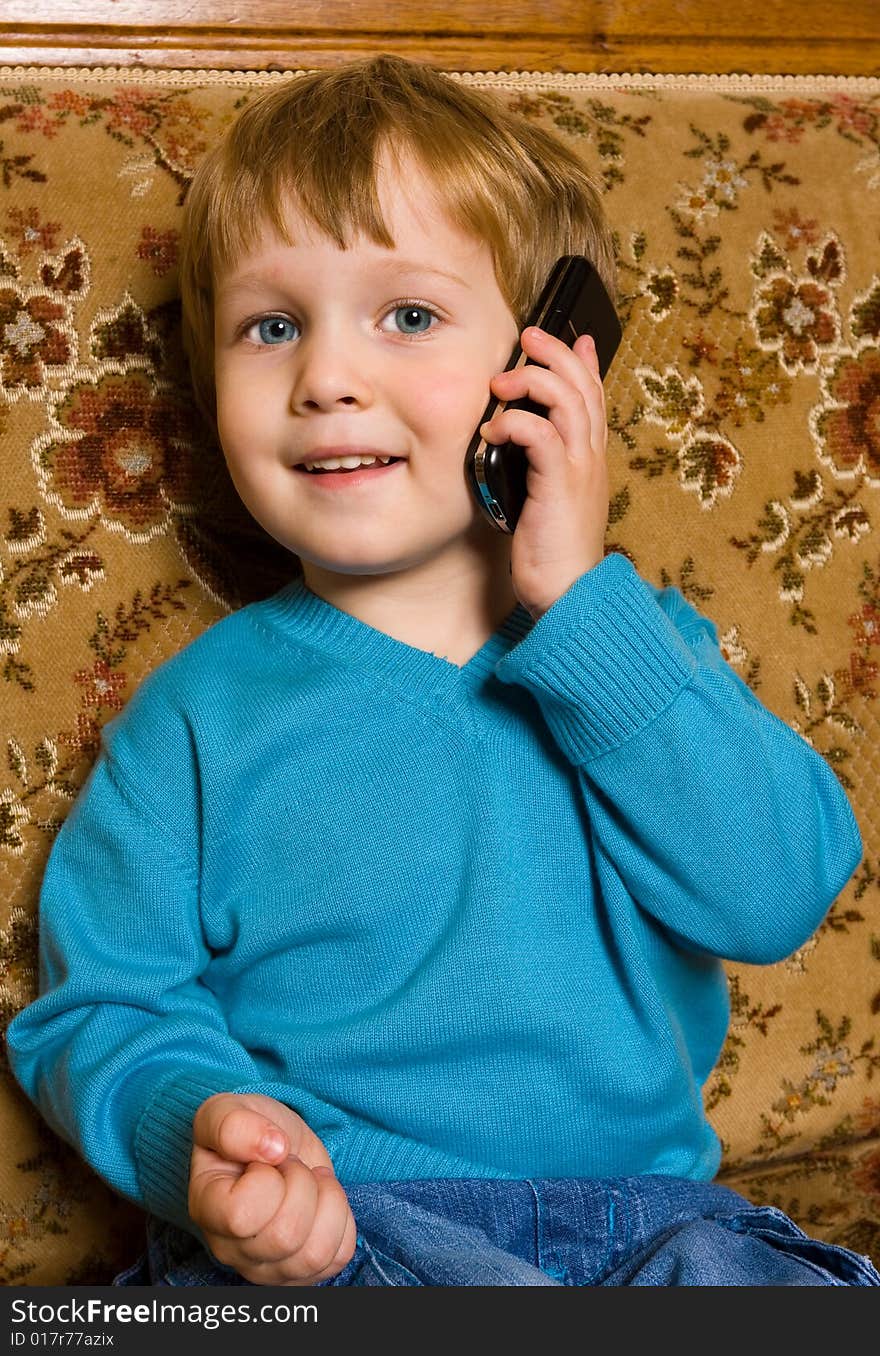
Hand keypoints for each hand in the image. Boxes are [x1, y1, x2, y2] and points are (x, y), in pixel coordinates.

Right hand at [189, 1092, 356, 1285]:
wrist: (274, 1145)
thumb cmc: (247, 1130)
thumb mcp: (228, 1109)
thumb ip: (234, 1124)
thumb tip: (273, 1149)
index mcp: (206, 1210)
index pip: (242, 1216)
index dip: (267, 1178)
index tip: (265, 1158)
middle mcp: (231, 1250)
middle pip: (286, 1237)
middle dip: (302, 1183)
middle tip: (290, 1166)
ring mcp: (267, 1269)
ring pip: (316, 1255)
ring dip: (326, 1201)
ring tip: (310, 1181)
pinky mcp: (302, 1273)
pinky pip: (339, 1257)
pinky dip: (342, 1219)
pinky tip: (322, 1201)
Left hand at [480, 326, 608, 620]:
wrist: (568, 591)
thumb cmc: (551, 552)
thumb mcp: (548, 499)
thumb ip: (542, 466)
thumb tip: (521, 438)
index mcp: (590, 459)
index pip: (594, 396)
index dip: (585, 362)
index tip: (571, 336)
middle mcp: (591, 457)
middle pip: (583, 385)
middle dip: (556, 352)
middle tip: (529, 336)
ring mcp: (580, 468)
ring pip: (567, 400)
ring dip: (533, 379)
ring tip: (502, 379)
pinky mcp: (560, 484)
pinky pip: (543, 435)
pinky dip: (516, 423)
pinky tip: (495, 429)